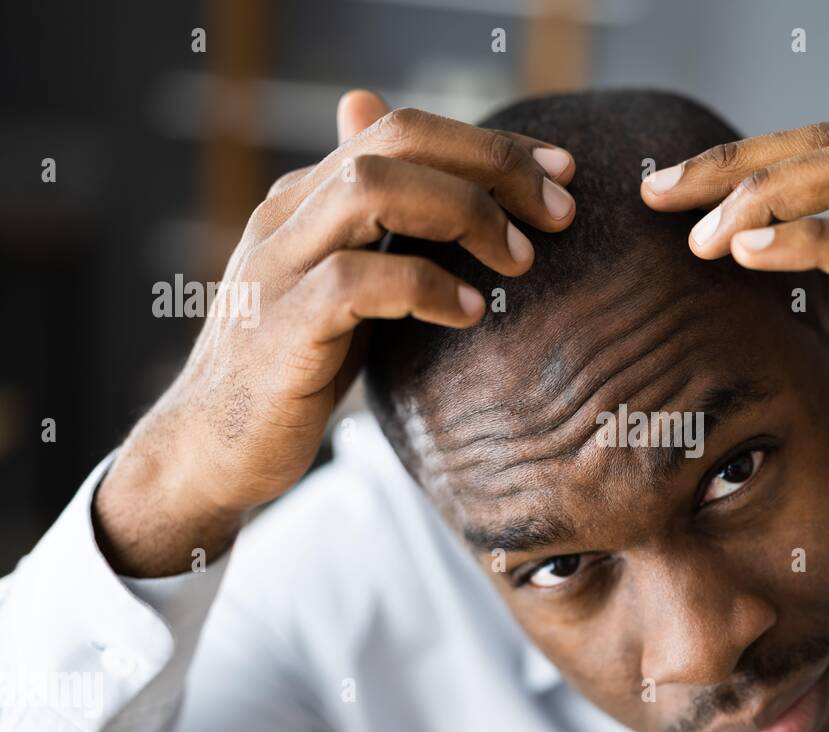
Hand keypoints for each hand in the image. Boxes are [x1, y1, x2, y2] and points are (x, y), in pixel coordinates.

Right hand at [95, 90, 576, 575]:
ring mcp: (278, 268)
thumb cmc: (295, 366)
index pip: (404, 130)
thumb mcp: (344, 284)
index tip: (563, 169)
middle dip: (490, 164)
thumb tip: (414, 174)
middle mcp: (287, 216)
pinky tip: (470, 314)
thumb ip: (382, 230)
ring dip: (463, 214)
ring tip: (521, 259)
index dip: (490, 143)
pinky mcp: (280, 328)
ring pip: (372, 191)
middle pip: (395, 142)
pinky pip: (356, 282)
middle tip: (559, 211)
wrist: (212, 449)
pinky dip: (425, 287)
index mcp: (308, 198)